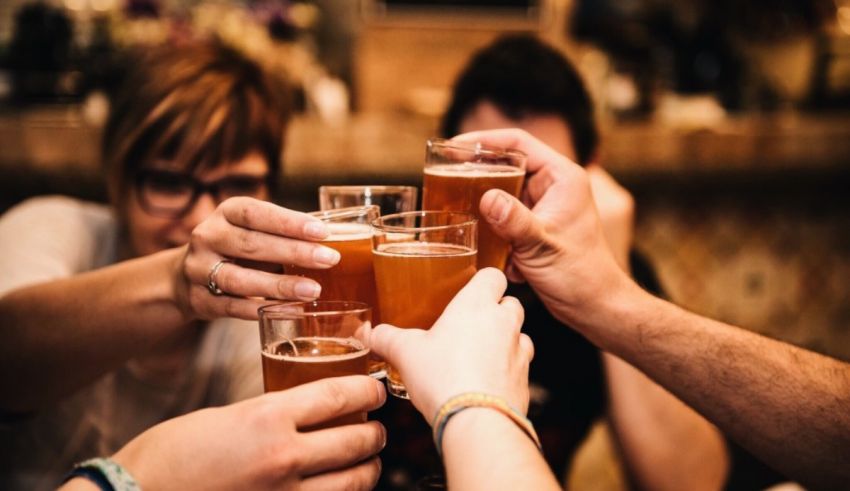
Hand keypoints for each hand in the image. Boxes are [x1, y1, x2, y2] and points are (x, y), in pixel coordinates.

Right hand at [110, 376, 385, 490]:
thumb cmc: (171, 453)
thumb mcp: (226, 416)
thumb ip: (271, 414)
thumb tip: (307, 413)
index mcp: (268, 417)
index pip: (338, 395)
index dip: (367, 389)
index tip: (376, 388)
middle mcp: (283, 457)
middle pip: (356, 440)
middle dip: (375, 433)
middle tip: (377, 428)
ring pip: (354, 482)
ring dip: (368, 469)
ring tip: (366, 462)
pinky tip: (341, 489)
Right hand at [174, 197, 341, 319]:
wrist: (185, 278)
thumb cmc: (237, 250)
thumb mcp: (253, 231)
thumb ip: (286, 233)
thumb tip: (341, 235)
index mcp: (227, 213)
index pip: (257, 213)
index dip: (289, 222)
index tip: (322, 232)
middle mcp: (208, 237)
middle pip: (252, 245)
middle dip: (294, 252)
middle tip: (330, 260)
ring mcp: (199, 270)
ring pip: (241, 279)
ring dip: (280, 286)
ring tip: (313, 290)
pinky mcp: (200, 300)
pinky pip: (234, 308)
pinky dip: (264, 310)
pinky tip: (292, 311)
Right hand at [370, 268, 533, 421]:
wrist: (476, 421)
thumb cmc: (442, 377)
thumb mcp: (405, 353)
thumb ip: (387, 338)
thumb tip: (371, 334)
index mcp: (476, 305)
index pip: (493, 276)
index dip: (484, 281)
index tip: (472, 290)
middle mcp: (504, 322)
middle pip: (511, 303)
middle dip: (496, 311)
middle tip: (471, 326)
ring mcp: (518, 351)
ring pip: (520, 335)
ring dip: (505, 341)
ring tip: (480, 356)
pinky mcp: (524, 380)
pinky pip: (520, 367)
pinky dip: (508, 370)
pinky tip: (487, 382)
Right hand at [453, 129, 631, 325]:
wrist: (593, 306)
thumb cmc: (580, 274)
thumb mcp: (542, 245)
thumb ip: (514, 221)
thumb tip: (486, 198)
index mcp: (561, 177)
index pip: (519, 143)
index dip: (484, 140)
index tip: (454, 146)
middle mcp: (552, 186)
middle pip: (506, 165)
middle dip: (477, 173)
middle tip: (445, 177)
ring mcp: (542, 206)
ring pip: (502, 192)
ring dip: (482, 203)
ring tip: (454, 208)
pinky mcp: (534, 226)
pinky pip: (504, 216)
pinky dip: (491, 226)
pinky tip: (480, 241)